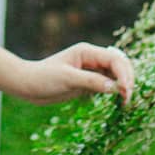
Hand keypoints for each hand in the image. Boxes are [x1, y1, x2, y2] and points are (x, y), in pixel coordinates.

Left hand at [14, 42, 134, 105]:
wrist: (27, 85)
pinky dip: (115, 91)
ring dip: (123, 86)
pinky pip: (108, 84)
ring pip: (115, 75)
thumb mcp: (67, 79)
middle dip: (127, 80)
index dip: (124, 74)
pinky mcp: (88, 82)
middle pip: (119, 66)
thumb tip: (115, 87)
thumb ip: (91, 81)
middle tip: (127, 99)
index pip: (114, 60)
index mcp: (87, 52)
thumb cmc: (43, 78)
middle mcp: (92, 59)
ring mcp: (91, 70)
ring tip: (125, 102)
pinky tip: (117, 102)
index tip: (126, 91)